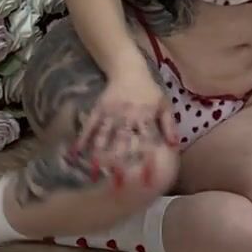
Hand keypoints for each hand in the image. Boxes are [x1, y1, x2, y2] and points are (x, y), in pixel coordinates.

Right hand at [76, 59, 176, 182]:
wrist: (129, 69)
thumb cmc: (149, 90)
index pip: (147, 141)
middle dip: (120, 162)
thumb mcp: (164, 104)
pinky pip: (90, 125)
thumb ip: (169, 125)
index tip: (145, 178)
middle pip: (123, 142)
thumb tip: (174, 146)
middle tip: (116, 183)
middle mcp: (127, 117)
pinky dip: (83, 138)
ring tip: (96, 173)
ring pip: (105, 136)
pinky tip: (76, 153)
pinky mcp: (99, 109)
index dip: (146, 159)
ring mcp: (111, 113)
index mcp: (145, 117)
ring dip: (100, 154)